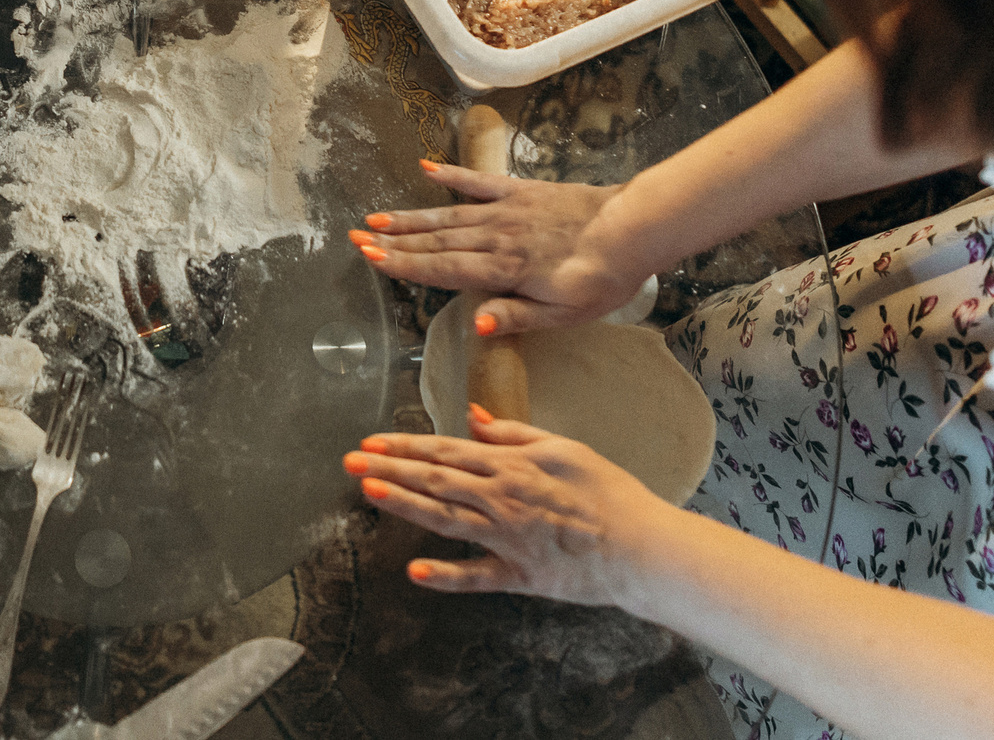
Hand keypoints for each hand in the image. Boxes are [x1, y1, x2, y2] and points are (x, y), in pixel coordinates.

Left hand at [342, 423, 676, 606]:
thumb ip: (514, 433)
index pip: (447, 451)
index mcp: (513, 467)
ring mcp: (508, 540)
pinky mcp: (520, 577)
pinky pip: (476, 577)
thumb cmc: (609, 493)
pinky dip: (445, 575)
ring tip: (369, 493)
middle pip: (436, 481)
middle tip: (350, 463)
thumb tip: (475, 417)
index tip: (371, 442)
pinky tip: (414, 571)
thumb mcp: (565, 447)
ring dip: (404, 505)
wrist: (643, 546)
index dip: (405, 446)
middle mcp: (503, 500)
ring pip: (446, 519)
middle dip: (389, 470)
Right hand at [346, 163, 639, 333]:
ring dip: (411, 217)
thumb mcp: (564, 313)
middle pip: (437, 240)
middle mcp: (497, 236)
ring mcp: (507, 210)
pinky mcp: (522, 191)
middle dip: (395, 241)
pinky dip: (452, 176)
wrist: (632, 229)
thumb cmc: (601, 278)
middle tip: (356, 237)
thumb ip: (517, 316)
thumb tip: (474, 325)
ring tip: (376, 217)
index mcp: (505, 269)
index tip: (371, 259)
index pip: (444, 268)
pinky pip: (480, 182)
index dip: (405, 265)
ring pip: (450, 213)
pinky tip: (426, 170)